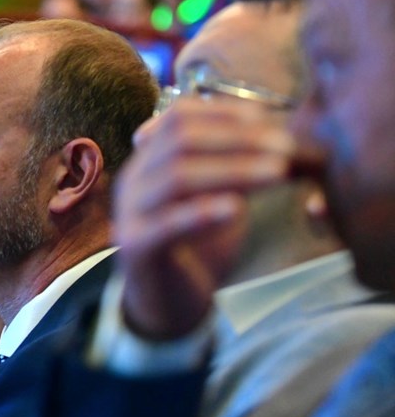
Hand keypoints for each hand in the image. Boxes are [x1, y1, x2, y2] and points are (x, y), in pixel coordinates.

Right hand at [115, 99, 294, 339]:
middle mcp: (133, 180)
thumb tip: (278, 139)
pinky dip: (201, 213)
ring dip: (232, 170)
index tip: (271, 119)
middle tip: (286, 147)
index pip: (179, 117)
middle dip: (237, 138)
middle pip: (180, 140)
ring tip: (277, 172)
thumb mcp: (216, 197)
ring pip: (176, 177)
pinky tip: (236, 210)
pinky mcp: (135, 248)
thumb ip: (233, 169)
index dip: (225, 112)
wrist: (165, 303)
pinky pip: (164, 225)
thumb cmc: (196, 247)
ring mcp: (130, 213)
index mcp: (148, 161)